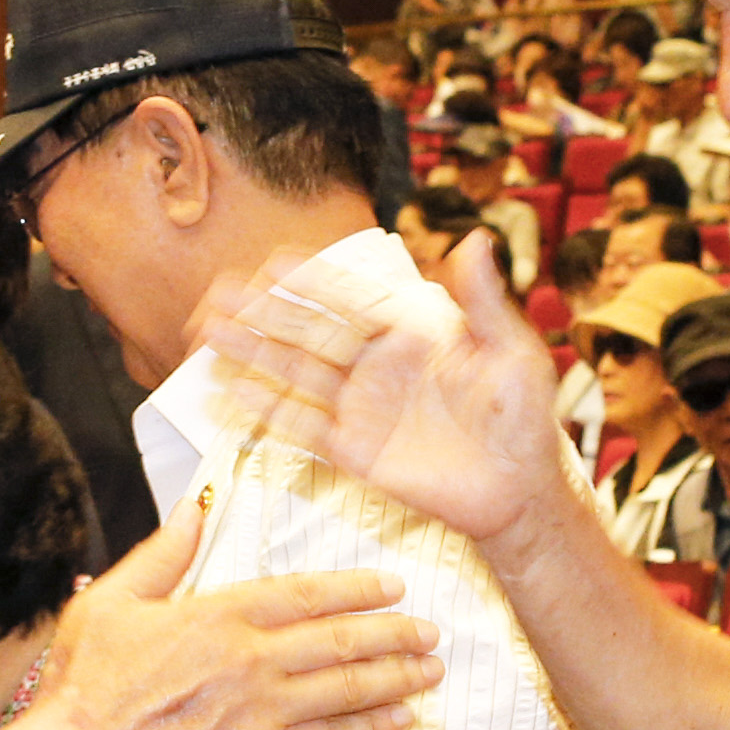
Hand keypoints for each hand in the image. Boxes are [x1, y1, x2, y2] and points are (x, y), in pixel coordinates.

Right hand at [0, 505, 437, 729]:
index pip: (307, 594)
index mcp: (220, 615)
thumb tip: (193, 509)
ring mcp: (265, 712)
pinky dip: (371, 728)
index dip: (357, 589)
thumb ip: (162, 556)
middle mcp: (253, 659)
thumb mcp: (112, 602)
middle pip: (343, 641)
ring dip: (397, 678)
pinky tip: (398, 719)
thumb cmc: (87, 688)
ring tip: (430, 671)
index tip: (392, 587)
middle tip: (430, 631)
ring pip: (350, 690)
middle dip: (395, 634)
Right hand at [209, 236, 570, 554]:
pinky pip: (302, 427)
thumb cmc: (524, 417)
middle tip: (217, 294)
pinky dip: (267, 411)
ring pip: (294, 373)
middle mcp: (376, 365)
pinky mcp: (354, 451)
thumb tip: (474, 240)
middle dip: (261, 312)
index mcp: (409, 333)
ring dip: (251, 354)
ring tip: (206, 335)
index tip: (271, 263)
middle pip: (307, 331)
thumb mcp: (513, 352)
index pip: (350, 299)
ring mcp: (360, 407)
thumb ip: (484, 301)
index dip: (311, 280)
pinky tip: (231, 394)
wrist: (520, 489)